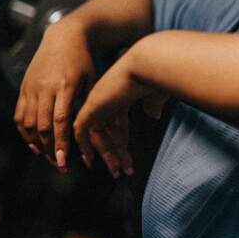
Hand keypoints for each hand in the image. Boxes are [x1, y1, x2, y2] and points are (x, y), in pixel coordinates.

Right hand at [14, 22, 94, 171]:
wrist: (63, 38)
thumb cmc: (83, 62)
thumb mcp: (91, 81)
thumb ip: (88, 105)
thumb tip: (89, 135)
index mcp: (65, 85)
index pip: (59, 121)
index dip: (60, 142)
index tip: (63, 160)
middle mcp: (45, 87)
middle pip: (42, 125)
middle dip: (49, 148)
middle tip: (57, 164)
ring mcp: (31, 87)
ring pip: (27, 123)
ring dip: (36, 143)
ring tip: (48, 156)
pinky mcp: (23, 88)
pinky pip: (19, 115)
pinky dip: (24, 132)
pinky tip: (33, 143)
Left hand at [73, 51, 154, 177]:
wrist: (148, 66)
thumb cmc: (156, 77)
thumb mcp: (156, 95)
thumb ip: (152, 105)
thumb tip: (154, 114)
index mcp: (122, 92)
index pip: (117, 119)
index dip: (120, 138)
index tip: (124, 154)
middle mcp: (107, 96)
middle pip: (107, 129)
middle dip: (114, 152)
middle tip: (120, 170)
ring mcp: (98, 101)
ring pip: (96, 134)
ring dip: (106, 155)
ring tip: (117, 171)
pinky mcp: (91, 106)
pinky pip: (82, 131)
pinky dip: (85, 146)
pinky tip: (91, 160)